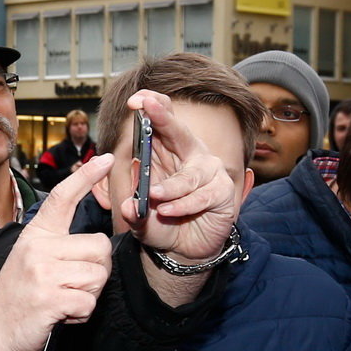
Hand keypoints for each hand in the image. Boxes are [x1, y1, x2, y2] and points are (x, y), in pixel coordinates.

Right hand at [0, 155, 115, 350]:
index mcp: (36, 234)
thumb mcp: (31, 258)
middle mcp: (38, 247)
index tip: (104, 159)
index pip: (63, 198)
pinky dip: (80, 314)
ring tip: (63, 298)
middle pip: (100, 247)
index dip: (86, 177)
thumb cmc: (17, 294)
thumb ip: (59, 246)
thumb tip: (98, 245)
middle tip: (71, 284)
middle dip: (95, 270)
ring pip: (98, 276)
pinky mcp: (50, 298)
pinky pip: (89, 302)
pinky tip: (60, 314)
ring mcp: (43, 272)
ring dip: (88, 294)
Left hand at [119, 90, 238, 262]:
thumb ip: (132, 211)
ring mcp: (209, 172)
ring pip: (189, 175)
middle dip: (163, 117)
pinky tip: (168, 211)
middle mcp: (190, 156)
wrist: (182, 250)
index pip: (163, 122)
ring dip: (170, 187)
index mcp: (168, 153)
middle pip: (180, 131)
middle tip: (147, 106)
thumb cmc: (160, 224)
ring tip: (153, 196)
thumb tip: (128, 205)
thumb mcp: (138, 217)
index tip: (137, 100)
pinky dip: (183, 204)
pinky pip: (202, 195)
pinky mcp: (222, 192)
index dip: (152, 107)